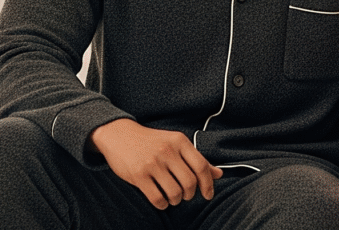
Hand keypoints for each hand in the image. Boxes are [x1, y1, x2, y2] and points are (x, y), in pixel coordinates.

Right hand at [90, 118, 223, 208]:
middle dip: (190, 194)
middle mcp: (167, 151)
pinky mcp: (138, 175)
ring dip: (176, 200)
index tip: (208, 195)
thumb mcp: (175, 143)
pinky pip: (157, 198)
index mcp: (180, 141)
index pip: (202, 167)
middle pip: (190, 182)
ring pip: (175, 192)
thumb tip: (219, 174)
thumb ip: (196, 159)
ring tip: (173, 197)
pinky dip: (163, 204)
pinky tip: (162, 200)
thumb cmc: (151, 141)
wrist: (119, 135)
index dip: (208, 184)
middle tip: (185, 195)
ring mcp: (152, 163)